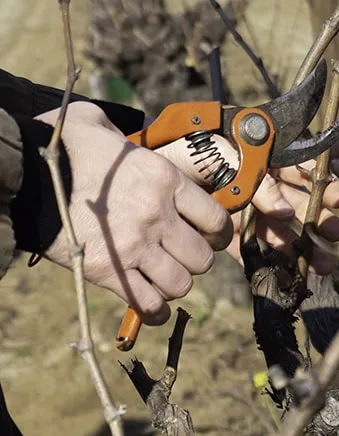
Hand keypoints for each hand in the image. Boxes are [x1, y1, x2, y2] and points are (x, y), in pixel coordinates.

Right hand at [37, 103, 231, 324]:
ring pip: (180, 284)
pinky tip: (153, 305)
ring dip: (175, 284)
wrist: (22, 174)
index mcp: (164, 179)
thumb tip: (142, 131)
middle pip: (202, 258)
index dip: (219, 233)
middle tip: (182, 255)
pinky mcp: (106, 270)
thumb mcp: (103, 125)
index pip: (216, 219)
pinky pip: (148, 303)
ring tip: (164, 276)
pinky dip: (155, 310)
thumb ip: (129, 130)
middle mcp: (156, 214)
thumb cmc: (64, 148)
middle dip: (196, 261)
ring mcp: (133, 245)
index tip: (211, 237)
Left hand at [159, 136, 338, 273]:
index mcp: (259, 161)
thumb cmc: (184, 150)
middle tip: (335, 235)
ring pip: (279, 230)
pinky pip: (250, 248)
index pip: (296, 174)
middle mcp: (255, 188)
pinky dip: (268, 260)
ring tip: (322, 263)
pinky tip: (289, 272)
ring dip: (301, 246)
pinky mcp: (225, 234)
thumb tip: (284, 211)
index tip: (335, 201)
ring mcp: (242, 212)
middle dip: (316, 220)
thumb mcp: (220, 153)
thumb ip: (252, 176)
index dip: (317, 186)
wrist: (144, 169)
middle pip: (294, 204)